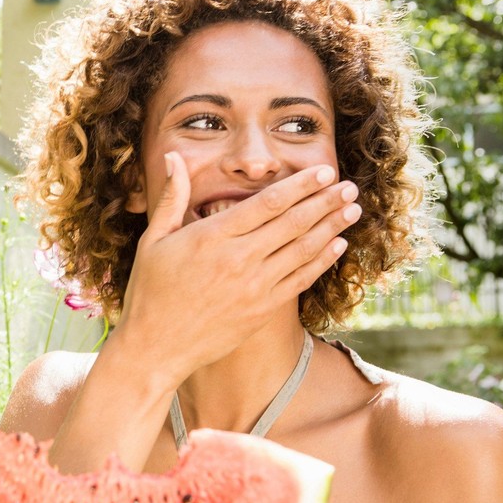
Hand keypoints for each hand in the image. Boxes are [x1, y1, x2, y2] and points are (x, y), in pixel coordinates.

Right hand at [115, 151, 359, 383]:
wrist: (155, 347)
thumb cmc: (149, 291)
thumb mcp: (153, 239)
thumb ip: (172, 196)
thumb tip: (173, 156)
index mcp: (212, 236)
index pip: (268, 203)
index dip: (301, 186)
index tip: (323, 171)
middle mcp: (238, 259)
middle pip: (294, 223)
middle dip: (326, 201)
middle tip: (349, 186)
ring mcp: (254, 286)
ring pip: (303, 250)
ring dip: (332, 227)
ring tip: (353, 209)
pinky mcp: (262, 309)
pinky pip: (301, 280)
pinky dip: (322, 261)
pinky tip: (337, 245)